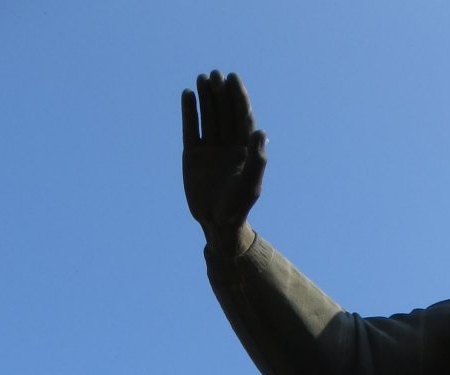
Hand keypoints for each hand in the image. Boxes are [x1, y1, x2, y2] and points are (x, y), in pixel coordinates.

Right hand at [181, 71, 265, 253]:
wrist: (216, 224)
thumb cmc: (237, 207)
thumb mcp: (250, 185)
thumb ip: (257, 159)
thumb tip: (261, 131)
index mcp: (244, 151)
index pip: (242, 118)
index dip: (238, 98)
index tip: (233, 78)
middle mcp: (228, 147)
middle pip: (225, 114)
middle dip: (221, 94)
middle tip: (215, 75)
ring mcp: (210, 150)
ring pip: (208, 118)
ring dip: (206, 99)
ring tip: (202, 79)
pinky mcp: (193, 155)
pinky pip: (191, 129)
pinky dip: (189, 113)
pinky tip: (188, 95)